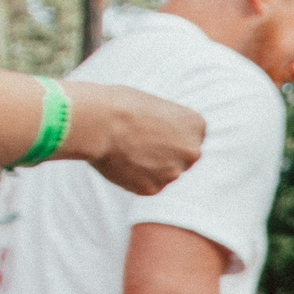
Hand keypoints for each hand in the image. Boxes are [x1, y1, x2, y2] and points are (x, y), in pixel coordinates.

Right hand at [59, 82, 204, 195]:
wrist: (97, 122)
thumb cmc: (119, 105)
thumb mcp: (154, 105)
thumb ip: (170, 125)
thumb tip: (168, 141)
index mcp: (196, 125)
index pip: (190, 134)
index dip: (167, 130)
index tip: (149, 124)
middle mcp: (192, 151)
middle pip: (181, 156)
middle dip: (164, 151)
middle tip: (137, 140)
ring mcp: (174, 172)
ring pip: (165, 172)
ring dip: (150, 165)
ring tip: (126, 148)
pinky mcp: (153, 188)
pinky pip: (146, 184)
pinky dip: (134, 176)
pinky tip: (120, 161)